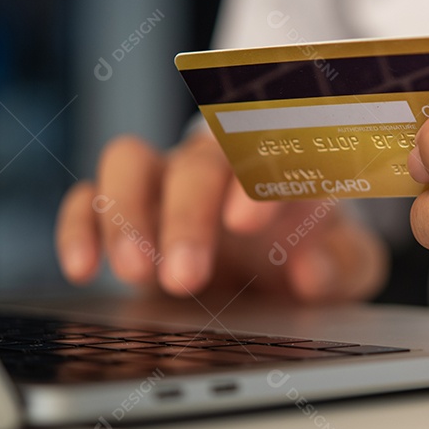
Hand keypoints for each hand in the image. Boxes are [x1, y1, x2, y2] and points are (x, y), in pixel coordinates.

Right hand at [55, 130, 386, 301]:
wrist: (279, 270)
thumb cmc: (316, 255)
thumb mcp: (348, 268)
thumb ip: (343, 267)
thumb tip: (312, 271)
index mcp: (284, 165)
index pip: (274, 151)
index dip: (257, 181)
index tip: (246, 224)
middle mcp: (223, 163)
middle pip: (197, 158)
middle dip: (188, 213)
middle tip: (186, 276)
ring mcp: (169, 179)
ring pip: (132, 160)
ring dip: (129, 212)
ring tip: (137, 271)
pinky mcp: (127, 207)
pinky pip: (89, 195)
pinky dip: (81, 224)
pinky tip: (84, 267)